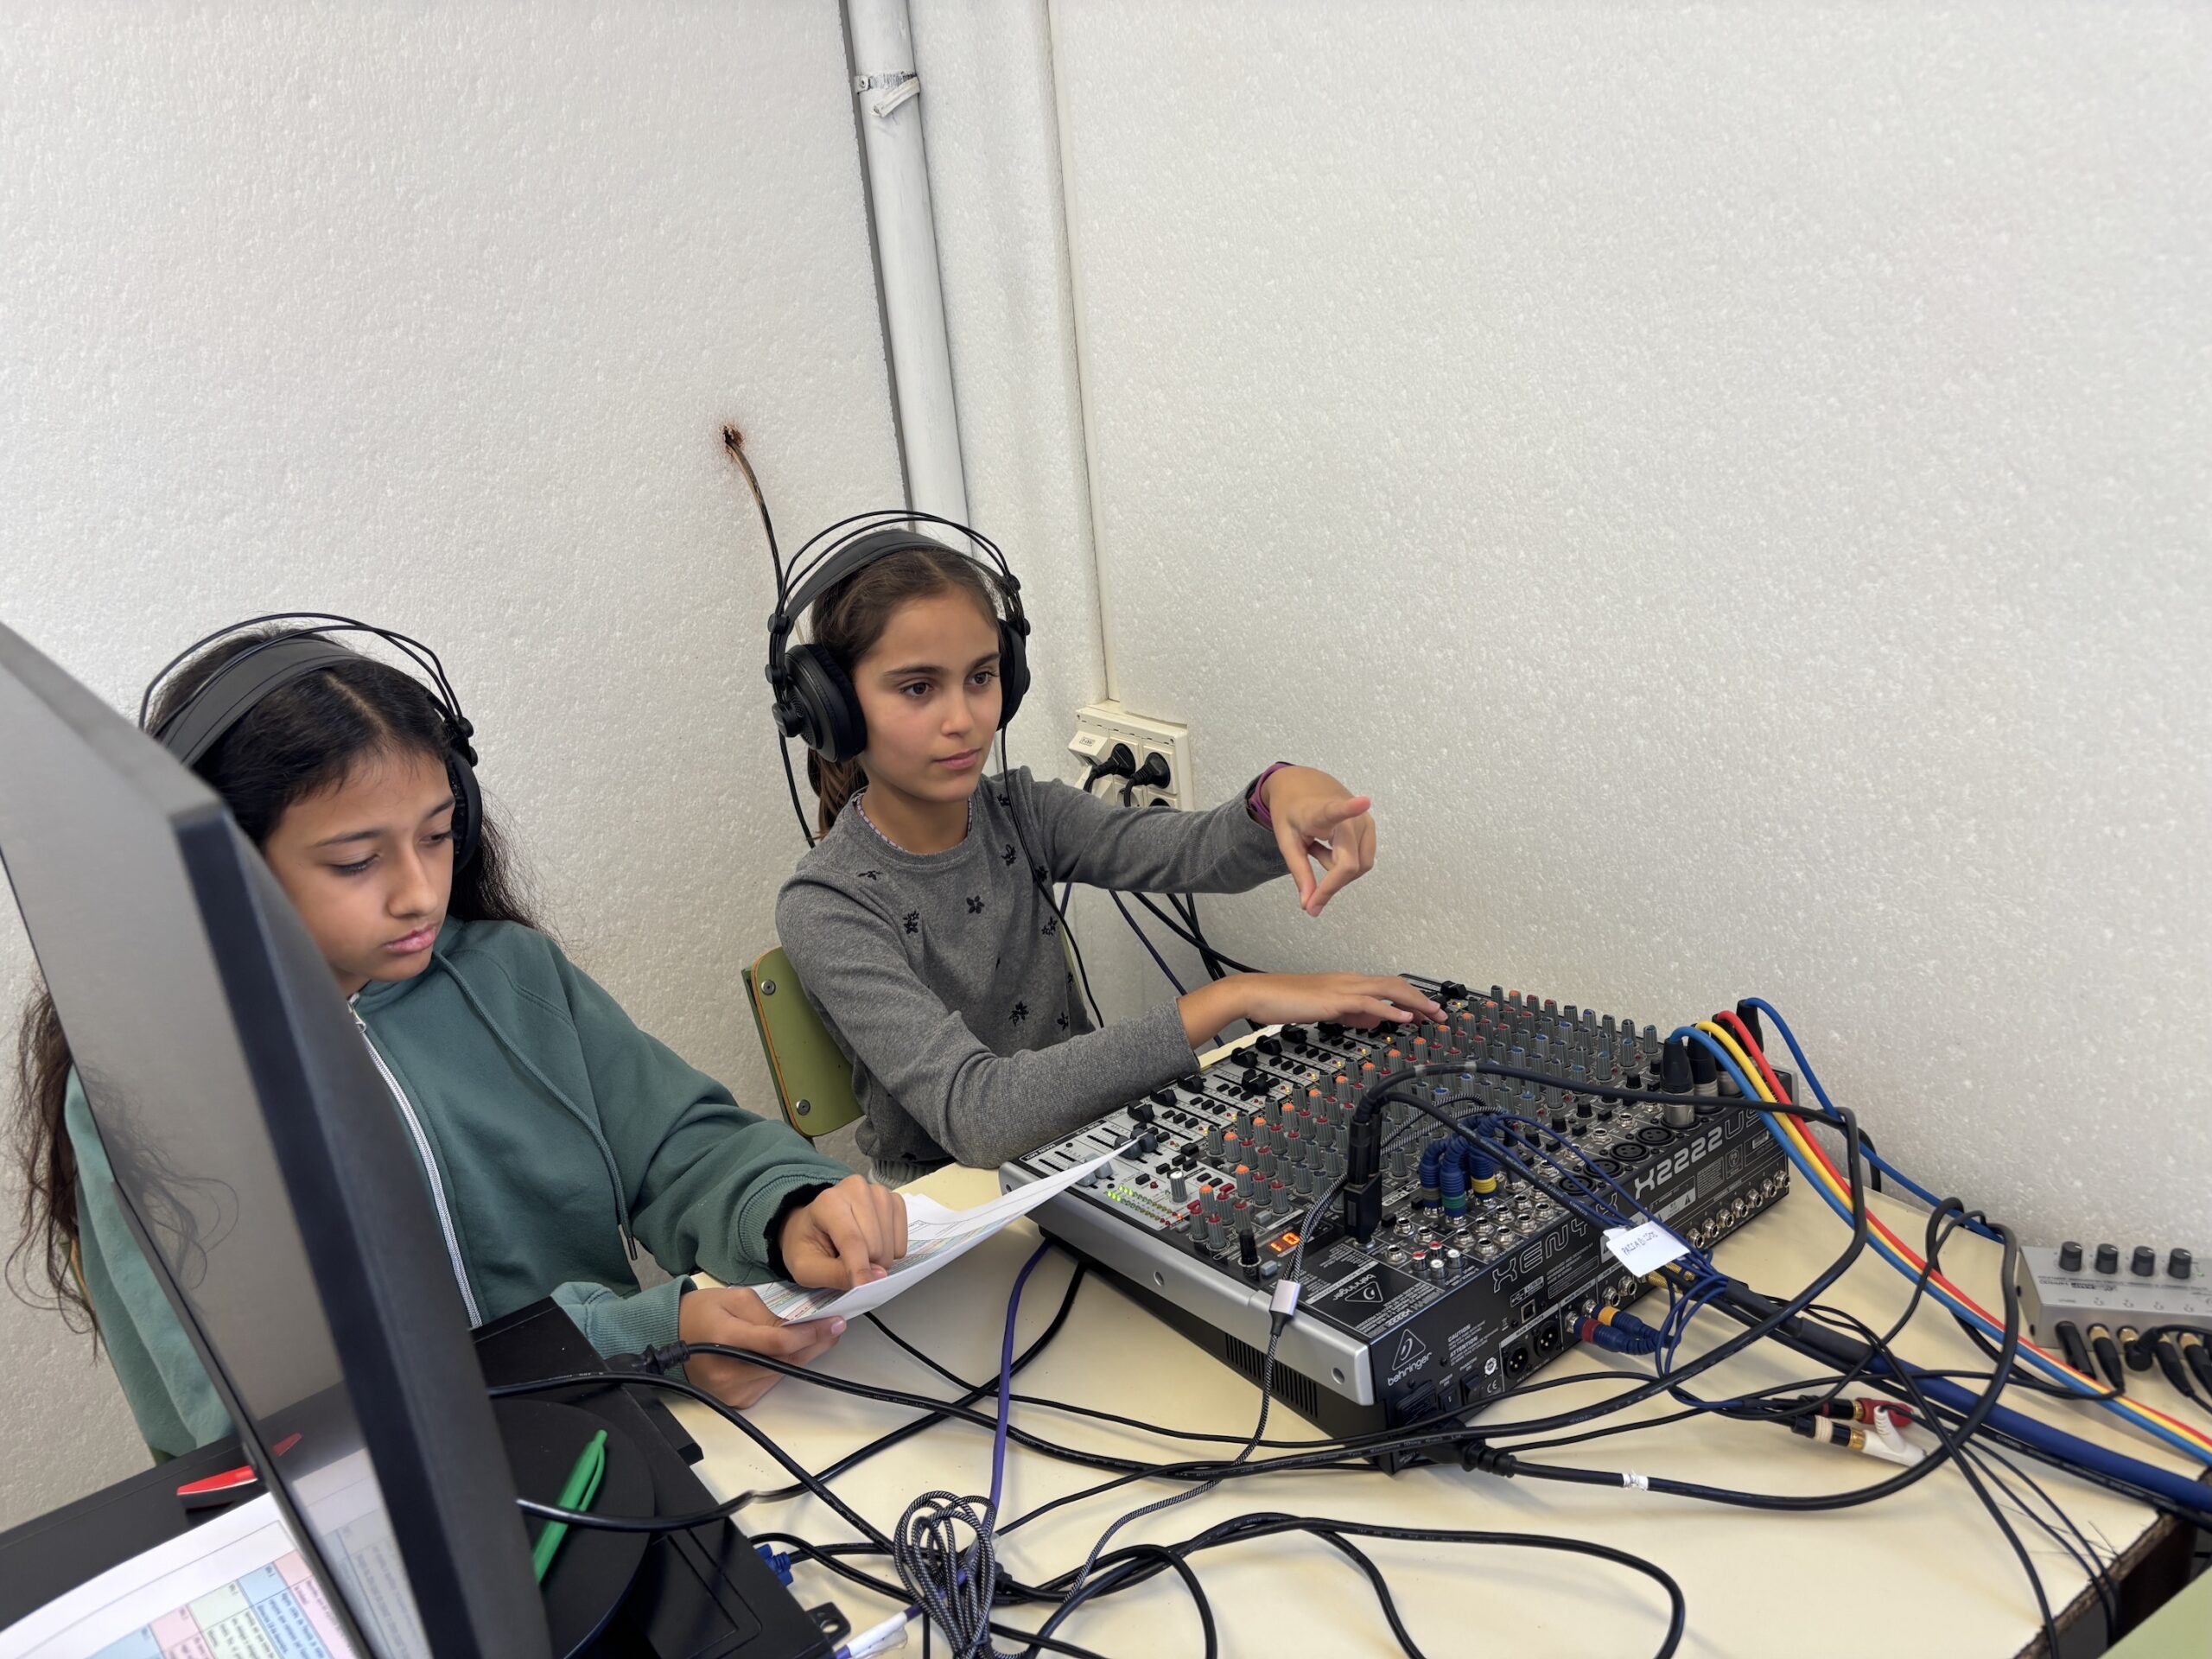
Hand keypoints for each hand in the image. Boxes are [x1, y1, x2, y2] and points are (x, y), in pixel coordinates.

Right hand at [677, 1285, 844, 1409]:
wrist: (670, 1338)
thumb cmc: (700, 1313)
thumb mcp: (734, 1299)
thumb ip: (768, 1314)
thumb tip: (801, 1325)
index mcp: (725, 1338)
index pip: (777, 1342)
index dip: (810, 1334)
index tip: (833, 1323)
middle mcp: (728, 1371)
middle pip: (785, 1361)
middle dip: (815, 1344)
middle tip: (835, 1329)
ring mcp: (732, 1390)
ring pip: (781, 1374)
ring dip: (803, 1355)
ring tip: (819, 1336)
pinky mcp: (737, 1400)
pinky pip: (770, 1382)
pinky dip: (784, 1366)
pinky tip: (790, 1352)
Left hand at [775, 1174, 908, 1289]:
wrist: (812, 1225)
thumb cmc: (806, 1245)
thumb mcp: (806, 1268)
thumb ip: (835, 1275)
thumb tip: (876, 1276)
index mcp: (828, 1201)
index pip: (851, 1240)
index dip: (859, 1269)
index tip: (864, 1290)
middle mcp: (857, 1189)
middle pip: (875, 1244)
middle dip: (865, 1264)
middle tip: (845, 1262)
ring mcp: (879, 1193)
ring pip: (890, 1244)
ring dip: (877, 1259)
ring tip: (857, 1253)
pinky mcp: (894, 1201)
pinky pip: (902, 1239)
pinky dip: (890, 1251)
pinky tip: (872, 1246)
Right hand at [1179, 973, 1443, 1048]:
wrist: (1256, 993)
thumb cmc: (1282, 1001)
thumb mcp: (1324, 1010)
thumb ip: (1349, 1014)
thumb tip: (1372, 1021)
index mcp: (1346, 982)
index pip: (1387, 987)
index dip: (1412, 997)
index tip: (1428, 1010)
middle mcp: (1349, 980)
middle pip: (1396, 985)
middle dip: (1422, 999)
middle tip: (1442, 1014)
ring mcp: (1342, 987)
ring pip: (1389, 990)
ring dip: (1415, 1002)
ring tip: (1434, 1014)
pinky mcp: (1334, 999)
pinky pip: (1369, 1003)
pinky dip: (1390, 1009)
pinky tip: (1405, 1017)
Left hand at [1260, 767, 1376, 915]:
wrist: (1302, 786)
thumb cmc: (1291, 813)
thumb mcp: (1286, 842)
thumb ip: (1300, 873)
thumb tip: (1310, 906)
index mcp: (1321, 813)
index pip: (1337, 811)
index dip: (1351, 808)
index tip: (1364, 801)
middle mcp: (1350, 816)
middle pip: (1349, 865)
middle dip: (1330, 883)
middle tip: (1307, 877)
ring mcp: (1365, 821)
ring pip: (1359, 867)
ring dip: (1336, 871)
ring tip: (1316, 850)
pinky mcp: (1371, 827)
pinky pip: (1362, 860)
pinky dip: (1344, 864)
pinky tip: (1328, 848)